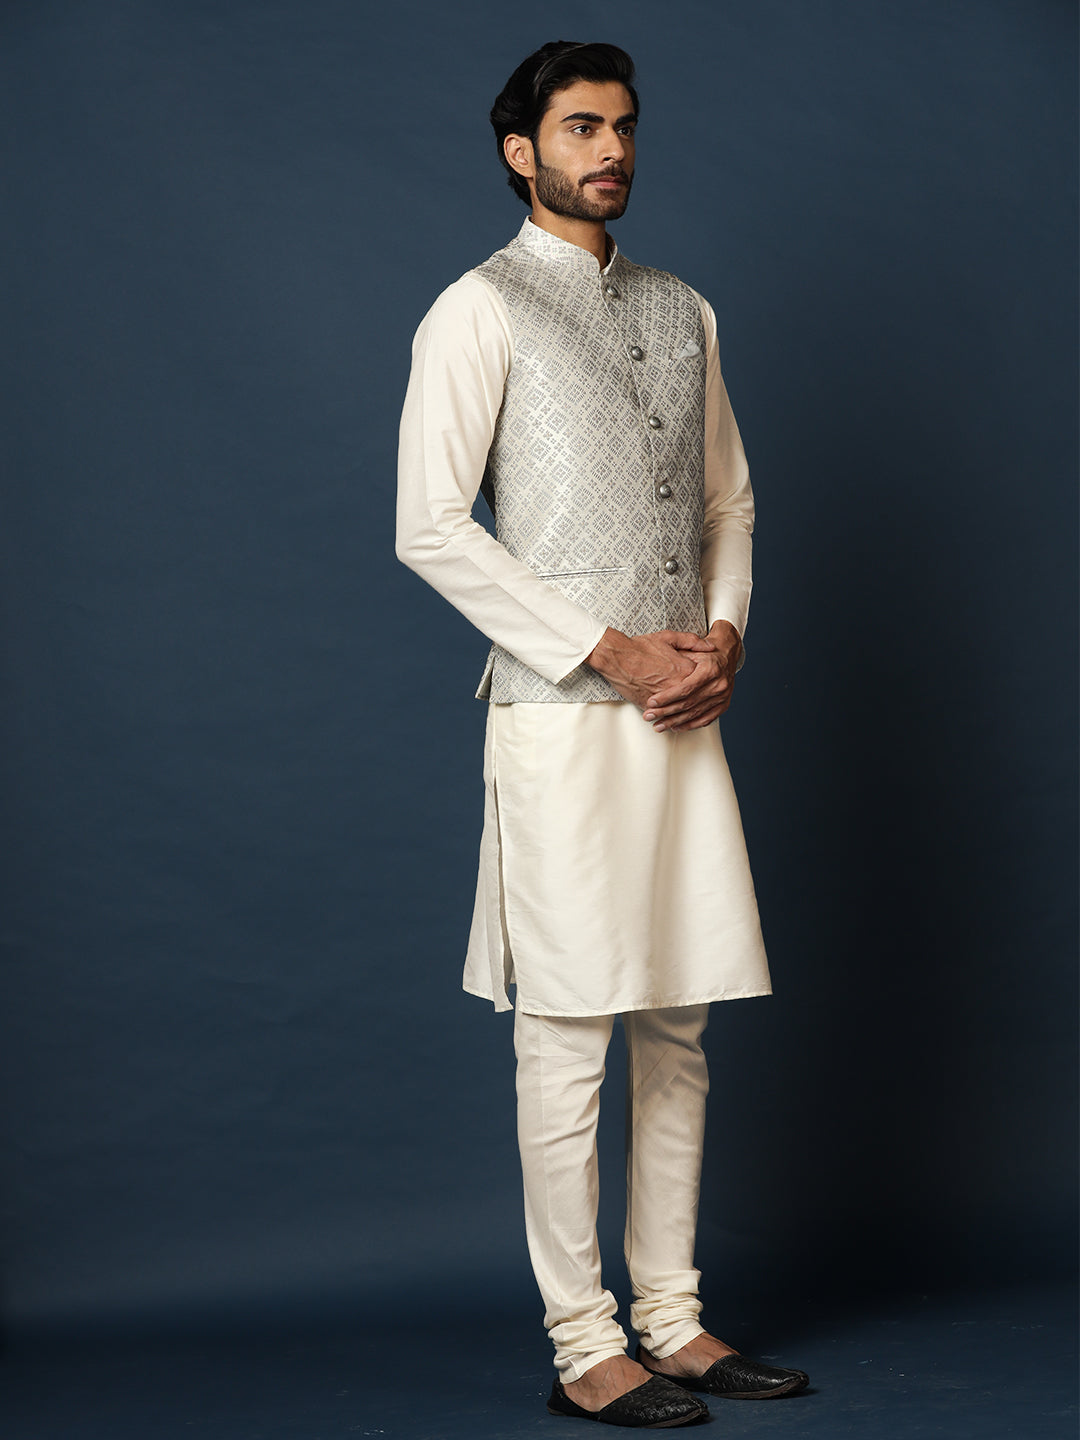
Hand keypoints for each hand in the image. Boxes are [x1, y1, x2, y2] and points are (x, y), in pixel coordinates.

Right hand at [585, 627, 714, 709]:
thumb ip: (692, 642)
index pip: (703, 682)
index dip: (704, 683)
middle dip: (696, 703)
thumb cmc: (641, 646)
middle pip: (693, 699)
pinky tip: (666, 721)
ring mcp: (664, 697)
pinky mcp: (650, 704)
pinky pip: (662, 714)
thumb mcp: (669, 637)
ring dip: (681, 716)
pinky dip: (665, 718)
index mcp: (686, 669)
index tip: (705, 685)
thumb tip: (710, 647)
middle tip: (699, 705)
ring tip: (683, 717)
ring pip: (678, 710)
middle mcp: (678, 685)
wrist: (618, 656)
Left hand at [641, 621, 742, 731]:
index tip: (651, 702)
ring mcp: (722, 697)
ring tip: (658, 725)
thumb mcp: (691, 648)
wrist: (727, 656)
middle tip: (649, 716)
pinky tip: (676, 727)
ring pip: (695, 714)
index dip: (666, 697)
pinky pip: (705, 719)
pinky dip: (689, 725)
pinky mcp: (723, 705)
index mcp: (710, 670)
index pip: (685, 688)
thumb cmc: (705, 653)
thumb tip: (656, 666)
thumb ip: (676, 658)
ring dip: (674, 722)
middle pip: (688, 704)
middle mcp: (719, 685)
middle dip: (666, 712)